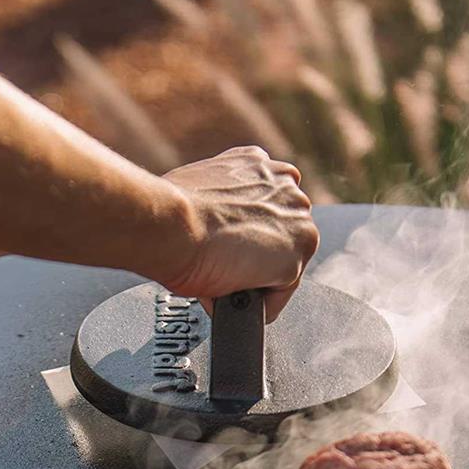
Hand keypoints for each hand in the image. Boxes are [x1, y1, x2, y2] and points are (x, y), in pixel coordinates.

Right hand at [155, 146, 319, 321]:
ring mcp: (297, 222)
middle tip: (222, 265)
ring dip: (257, 277)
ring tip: (224, 280)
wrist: (171, 225)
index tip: (225, 247)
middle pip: (279, 236)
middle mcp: (286, 187)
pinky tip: (231, 294)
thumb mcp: (199, 189)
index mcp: (259, 164)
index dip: (242, 233)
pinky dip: (258, 303)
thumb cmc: (171, 211)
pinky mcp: (295, 257)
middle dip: (253, 254)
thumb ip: (222, 200)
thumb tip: (214, 224)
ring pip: (283, 264)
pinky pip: (280, 293)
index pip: (264, 209)